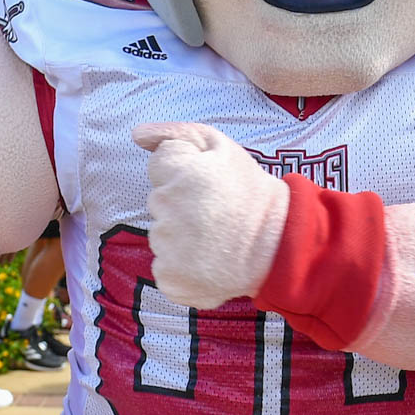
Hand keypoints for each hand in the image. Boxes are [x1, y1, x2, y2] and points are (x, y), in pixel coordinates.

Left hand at [132, 122, 288, 308]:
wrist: (277, 247)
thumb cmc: (249, 192)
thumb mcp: (221, 147)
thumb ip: (174, 134)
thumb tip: (137, 134)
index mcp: (187, 177)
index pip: (158, 164)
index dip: (183, 171)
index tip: (206, 183)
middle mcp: (173, 214)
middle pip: (157, 201)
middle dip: (178, 203)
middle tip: (212, 211)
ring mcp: (169, 251)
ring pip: (159, 234)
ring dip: (178, 235)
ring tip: (211, 237)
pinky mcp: (170, 280)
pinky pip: (162, 266)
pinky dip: (179, 266)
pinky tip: (204, 260)